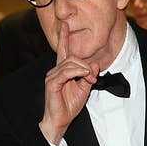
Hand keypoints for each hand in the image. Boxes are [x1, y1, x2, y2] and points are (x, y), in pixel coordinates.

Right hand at [39, 23, 97, 143]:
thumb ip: (89, 76)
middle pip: (72, 57)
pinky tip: (83, 76)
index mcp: (62, 70)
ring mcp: (52, 76)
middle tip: (94, 77)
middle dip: (87, 65)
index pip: (63, 50)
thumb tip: (95, 64)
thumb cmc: (69, 106)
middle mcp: (55, 70)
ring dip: (84, 70)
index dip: (64, 37)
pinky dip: (77, 72)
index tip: (65, 24)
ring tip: (90, 79)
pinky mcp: (52, 83)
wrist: (61, 121)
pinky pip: (66, 72)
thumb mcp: (84, 89)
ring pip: (70, 63)